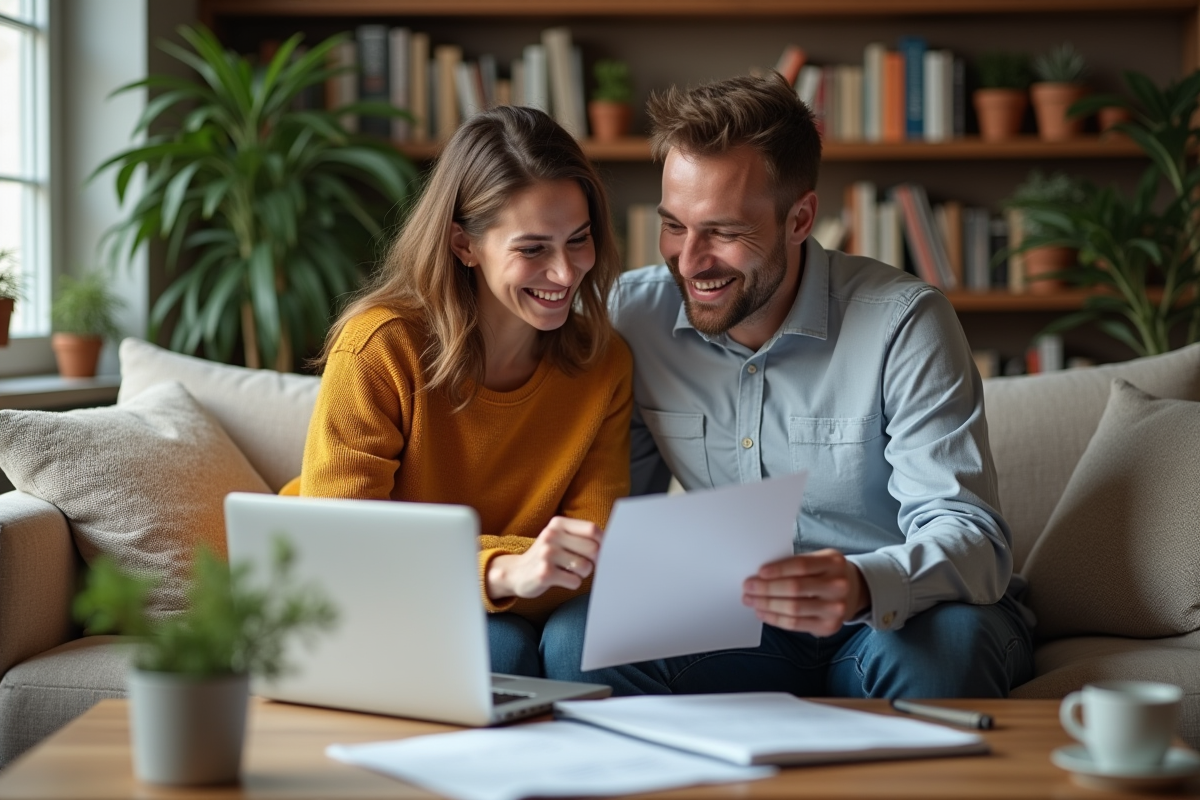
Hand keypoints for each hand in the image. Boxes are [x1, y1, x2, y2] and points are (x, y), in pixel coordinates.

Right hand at [486, 517, 602, 600]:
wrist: (517, 572)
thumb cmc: (548, 556)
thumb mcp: (561, 538)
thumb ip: (583, 537)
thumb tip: (614, 544)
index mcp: (558, 523)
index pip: (592, 530)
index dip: (603, 543)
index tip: (603, 551)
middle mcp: (551, 535)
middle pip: (593, 549)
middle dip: (594, 561)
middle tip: (583, 564)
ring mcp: (546, 554)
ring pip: (585, 567)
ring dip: (582, 574)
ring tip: (569, 571)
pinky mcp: (544, 574)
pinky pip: (575, 581)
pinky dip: (572, 583)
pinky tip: (561, 579)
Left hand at [742, 549, 870, 635]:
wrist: (853, 590)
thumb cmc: (825, 572)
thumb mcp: (818, 559)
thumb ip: (795, 564)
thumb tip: (760, 574)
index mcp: (834, 562)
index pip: (801, 565)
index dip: (778, 569)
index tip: (759, 572)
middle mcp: (838, 585)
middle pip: (795, 588)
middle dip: (766, 589)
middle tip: (747, 587)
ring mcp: (836, 608)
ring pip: (793, 608)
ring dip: (766, 605)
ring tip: (751, 600)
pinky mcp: (829, 627)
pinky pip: (796, 624)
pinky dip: (775, 619)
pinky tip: (763, 613)